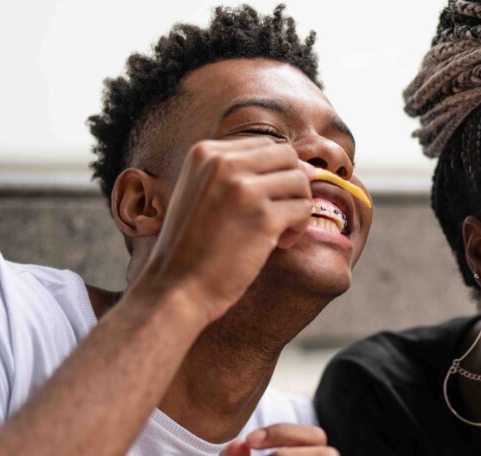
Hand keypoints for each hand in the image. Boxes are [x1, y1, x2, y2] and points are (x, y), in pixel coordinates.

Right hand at [143, 137, 314, 322]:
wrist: (176, 286)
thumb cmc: (192, 245)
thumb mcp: (202, 191)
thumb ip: (239, 173)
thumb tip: (305, 166)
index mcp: (206, 152)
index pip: (265, 144)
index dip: (275, 172)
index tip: (267, 200)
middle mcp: (224, 163)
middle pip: (287, 157)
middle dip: (292, 185)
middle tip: (280, 214)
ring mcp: (244, 189)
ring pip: (300, 181)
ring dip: (297, 206)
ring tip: (279, 231)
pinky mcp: (263, 217)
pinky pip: (303, 209)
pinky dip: (298, 228)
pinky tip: (278, 243)